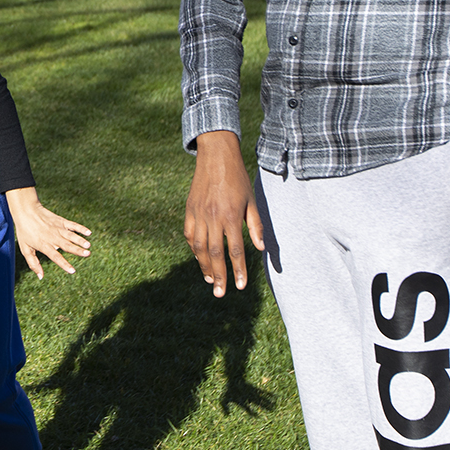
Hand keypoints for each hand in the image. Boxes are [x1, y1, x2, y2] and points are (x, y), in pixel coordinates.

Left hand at [3, 187, 90, 277]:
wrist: (26, 211)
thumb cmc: (24, 231)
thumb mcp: (25, 249)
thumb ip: (33, 263)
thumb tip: (40, 277)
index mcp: (44, 245)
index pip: (56, 257)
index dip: (64, 264)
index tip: (72, 271)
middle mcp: (52, 237)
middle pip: (67, 245)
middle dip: (77, 250)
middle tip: (87, 254)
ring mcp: (57, 228)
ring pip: (71, 235)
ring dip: (80, 240)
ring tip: (88, 245)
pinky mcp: (61, 221)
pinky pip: (72, 225)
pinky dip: (80, 228)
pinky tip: (88, 232)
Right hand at [185, 130, 263, 297]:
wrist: (216, 155)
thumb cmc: (238, 178)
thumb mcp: (251, 200)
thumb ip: (255, 225)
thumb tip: (260, 249)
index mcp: (231, 216)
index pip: (235, 251)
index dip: (238, 271)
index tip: (240, 286)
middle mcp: (213, 217)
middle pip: (215, 254)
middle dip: (219, 276)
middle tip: (220, 293)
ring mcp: (199, 213)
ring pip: (200, 247)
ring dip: (204, 266)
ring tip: (210, 281)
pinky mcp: (189, 209)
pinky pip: (190, 234)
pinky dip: (194, 249)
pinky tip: (199, 258)